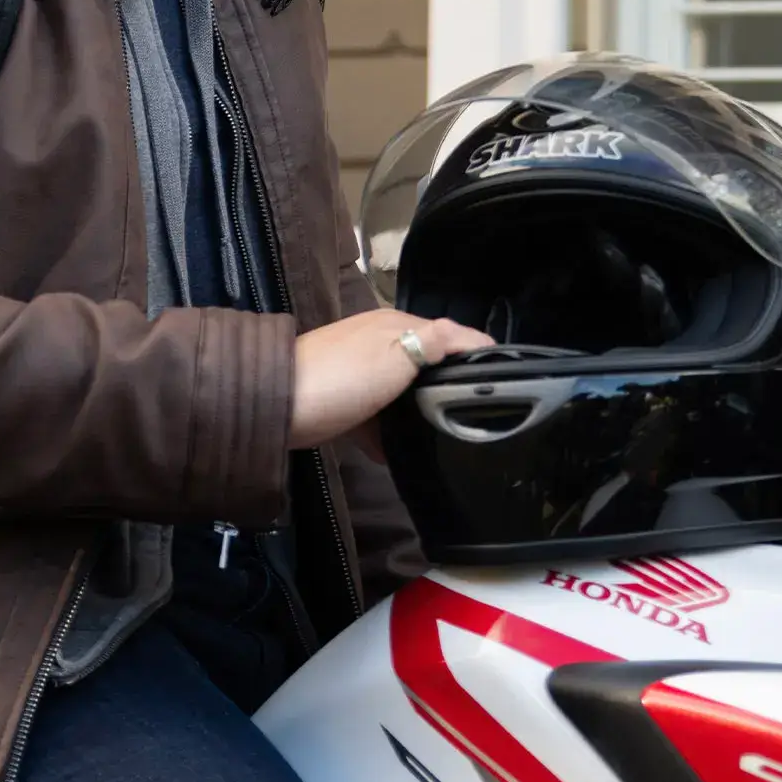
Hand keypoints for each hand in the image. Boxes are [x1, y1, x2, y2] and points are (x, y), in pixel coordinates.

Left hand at [290, 309, 493, 446]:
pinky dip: (388, 434)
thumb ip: (436, 342)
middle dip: (448, 389)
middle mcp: (380, 342)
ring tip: (442, 442)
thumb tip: (477, 338)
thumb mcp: (397, 355)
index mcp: (396, 325)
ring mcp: (360, 371)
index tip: (504, 384)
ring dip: (417, 415)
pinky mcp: (345, 401)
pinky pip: (377, 417)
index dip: (477, 355)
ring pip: (403, 394)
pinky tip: (396, 457)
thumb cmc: (344, 379)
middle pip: (426, 365)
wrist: (277, 407)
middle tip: (475, 419)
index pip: (450, 335)